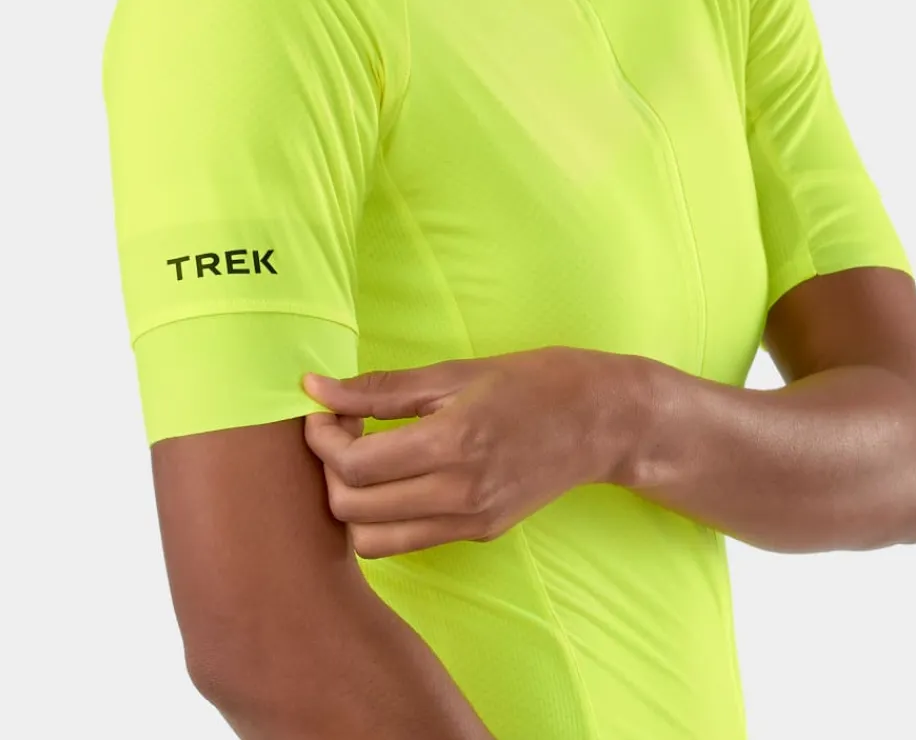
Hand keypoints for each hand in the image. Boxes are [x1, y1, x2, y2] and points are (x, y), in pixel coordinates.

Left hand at [302, 346, 652, 557]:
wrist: (600, 421)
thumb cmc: (530, 382)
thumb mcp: (451, 374)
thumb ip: (379, 388)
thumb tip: (315, 387)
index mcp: (452, 443)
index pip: (354, 465)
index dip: (322, 440)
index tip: (325, 412)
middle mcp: (459, 493)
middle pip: (352, 509)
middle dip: (329, 471)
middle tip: (342, 434)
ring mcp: (470, 522)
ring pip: (371, 540)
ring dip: (352, 504)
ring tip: (366, 462)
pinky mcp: (478, 535)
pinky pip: (407, 542)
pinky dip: (384, 518)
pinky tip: (396, 479)